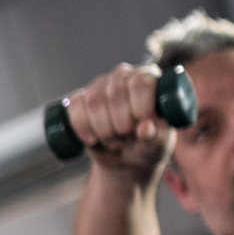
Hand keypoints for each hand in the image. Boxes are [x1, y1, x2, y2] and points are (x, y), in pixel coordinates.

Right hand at [64, 64, 176, 181]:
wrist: (126, 158)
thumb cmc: (148, 145)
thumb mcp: (159, 144)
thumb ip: (157, 136)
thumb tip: (145, 128)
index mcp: (149, 78)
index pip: (140, 83)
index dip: (139, 108)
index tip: (141, 128)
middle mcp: (124, 76)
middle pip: (116, 92)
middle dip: (120, 124)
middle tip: (127, 138)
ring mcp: (99, 86)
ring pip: (93, 100)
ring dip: (103, 129)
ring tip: (114, 141)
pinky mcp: (80, 99)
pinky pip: (74, 107)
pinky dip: (82, 128)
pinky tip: (92, 139)